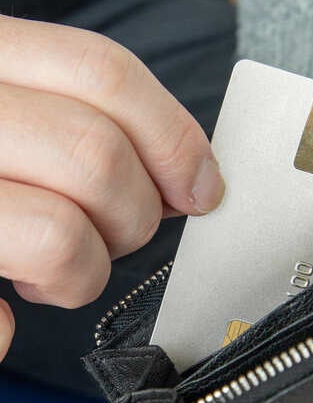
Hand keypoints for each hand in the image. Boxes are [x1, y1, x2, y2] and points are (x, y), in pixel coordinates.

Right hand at [0, 14, 224, 363]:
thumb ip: (82, 125)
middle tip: (112, 235)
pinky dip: (3, 328)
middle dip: (133, 217)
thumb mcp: (12, 116)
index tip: (202, 189)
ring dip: (80, 275)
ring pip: (59, 237)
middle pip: (96, 158)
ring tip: (48, 273)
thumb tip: (196, 182)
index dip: (174, 138)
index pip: (103, 74)